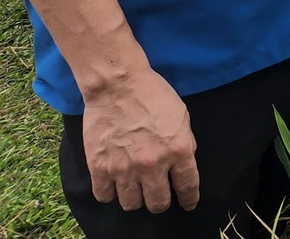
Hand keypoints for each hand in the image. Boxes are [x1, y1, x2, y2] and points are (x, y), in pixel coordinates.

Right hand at [81, 67, 198, 213]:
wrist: (118, 85)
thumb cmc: (153, 95)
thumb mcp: (182, 117)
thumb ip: (185, 144)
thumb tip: (182, 165)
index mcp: (178, 150)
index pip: (187, 187)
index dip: (189, 199)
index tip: (188, 204)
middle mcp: (152, 164)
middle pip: (158, 203)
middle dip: (160, 202)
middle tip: (158, 195)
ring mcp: (124, 168)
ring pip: (132, 204)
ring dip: (135, 199)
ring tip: (135, 188)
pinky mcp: (99, 167)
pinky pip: (105, 196)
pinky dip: (110, 193)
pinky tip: (114, 184)